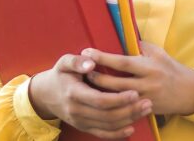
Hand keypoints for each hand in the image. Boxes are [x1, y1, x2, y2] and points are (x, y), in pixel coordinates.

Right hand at [29, 52, 153, 138]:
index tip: (135, 93)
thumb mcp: (64, 62)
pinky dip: (117, 134)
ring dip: (128, 120)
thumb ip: (77, 61)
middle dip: (129, 110)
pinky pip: (102, 134)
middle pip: (107, 115)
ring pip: (108, 125)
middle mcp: (76, 111)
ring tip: (145, 110)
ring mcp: (80, 121)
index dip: (119, 99)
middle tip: (147, 102)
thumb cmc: (60, 75)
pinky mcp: (83, 127)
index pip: (100, 100)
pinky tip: (131, 128)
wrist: (46, 95)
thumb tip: (91, 62)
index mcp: (74, 93)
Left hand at [83, 41, 193, 116]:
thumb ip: (139, 46)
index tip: (87, 52)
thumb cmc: (170, 68)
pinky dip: (110, 103)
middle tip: (82, 70)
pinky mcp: (145, 110)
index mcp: (149, 67)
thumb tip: (120, 37)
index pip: (122, 62)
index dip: (103, 57)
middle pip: (116, 83)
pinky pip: (124, 108)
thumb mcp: (158, 53)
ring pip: (117, 98)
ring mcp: (145, 99)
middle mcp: (147, 84)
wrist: (188, 92)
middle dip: (97, 77)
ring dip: (100, 92)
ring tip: (86, 84)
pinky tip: (99, 99)